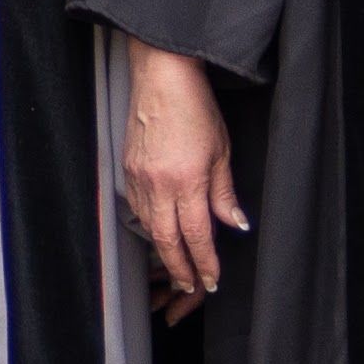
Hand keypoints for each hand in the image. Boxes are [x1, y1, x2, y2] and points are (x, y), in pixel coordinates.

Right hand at [121, 46, 244, 319]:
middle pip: (167, 241)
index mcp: (187, 181)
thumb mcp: (221, 151)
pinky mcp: (127, 170)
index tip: (211, 280)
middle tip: (191, 286)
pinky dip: (149, 226)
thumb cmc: (194, 106)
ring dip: (164, 252)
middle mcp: (159, 185)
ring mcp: (139, 178)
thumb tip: (235, 223)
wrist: (162, 77)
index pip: (196, 235)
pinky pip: (137, 208)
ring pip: (149, 228)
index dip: (205, 262)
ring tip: (176, 267)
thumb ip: (224, 193)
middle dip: (180, 268)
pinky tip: (158, 232)